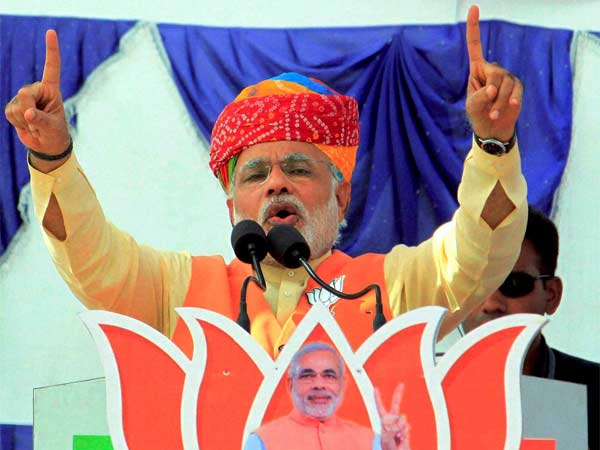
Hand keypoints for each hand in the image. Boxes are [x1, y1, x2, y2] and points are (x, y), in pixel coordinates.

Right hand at [4, 29, 69, 154]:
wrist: (46, 145)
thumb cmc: (55, 133)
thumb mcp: (52, 127)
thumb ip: (39, 119)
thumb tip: (27, 112)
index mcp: (52, 90)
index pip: (51, 67)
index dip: (51, 49)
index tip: (51, 31)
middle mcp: (37, 90)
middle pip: (25, 93)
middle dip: (29, 110)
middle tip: (38, 121)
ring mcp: (23, 98)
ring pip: (17, 105)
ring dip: (25, 120)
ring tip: (35, 124)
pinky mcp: (14, 107)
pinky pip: (11, 113)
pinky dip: (18, 123)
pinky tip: (26, 125)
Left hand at [375, 384, 409, 449]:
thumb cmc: (388, 448)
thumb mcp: (386, 438)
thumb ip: (390, 429)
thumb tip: (396, 422)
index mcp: (384, 421)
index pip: (380, 407)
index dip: (378, 397)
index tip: (376, 388)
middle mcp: (392, 420)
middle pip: (396, 404)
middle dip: (398, 393)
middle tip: (401, 384)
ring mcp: (399, 423)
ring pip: (403, 419)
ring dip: (400, 427)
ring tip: (397, 436)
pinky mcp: (406, 428)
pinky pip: (407, 426)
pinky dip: (405, 432)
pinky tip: (401, 437)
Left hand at [465, 5, 522, 141]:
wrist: (492, 128)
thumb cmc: (478, 114)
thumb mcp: (472, 106)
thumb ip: (478, 96)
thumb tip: (493, 89)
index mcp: (477, 69)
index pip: (475, 45)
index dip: (473, 27)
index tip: (474, 7)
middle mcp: (493, 69)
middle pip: (495, 74)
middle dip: (491, 93)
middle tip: (487, 108)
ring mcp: (506, 78)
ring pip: (506, 85)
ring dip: (499, 104)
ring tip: (493, 115)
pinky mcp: (517, 87)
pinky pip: (516, 91)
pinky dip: (511, 101)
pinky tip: (512, 107)